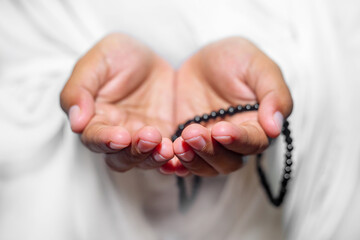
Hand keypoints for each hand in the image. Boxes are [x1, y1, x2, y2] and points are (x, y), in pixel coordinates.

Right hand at [60, 33, 174, 171]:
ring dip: (154, 157)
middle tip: (149, 137)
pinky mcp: (165, 137)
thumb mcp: (98, 60)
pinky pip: (168, 154)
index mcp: (95, 118)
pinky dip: (174, 157)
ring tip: (166, 147)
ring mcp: (141, 138)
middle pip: (120, 157)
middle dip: (134, 152)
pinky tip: (180, 149)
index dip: (105, 140)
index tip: (120, 137)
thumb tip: (76, 122)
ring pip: (144, 160)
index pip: (94, 138)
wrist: (152, 56)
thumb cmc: (119, 55)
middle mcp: (116, 134)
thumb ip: (80, 88)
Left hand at [168, 37, 292, 176]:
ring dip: (192, 160)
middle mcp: (235, 142)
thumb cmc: (236, 59)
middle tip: (193, 133)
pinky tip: (167, 158)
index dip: (238, 140)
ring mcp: (209, 145)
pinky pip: (183, 162)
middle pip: (228, 161)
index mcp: (257, 125)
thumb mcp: (257, 65)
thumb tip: (275, 127)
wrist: (202, 60)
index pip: (253, 143)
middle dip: (210, 151)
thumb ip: (274, 93)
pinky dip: (175, 164)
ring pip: (206, 166)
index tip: (222, 130)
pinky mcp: (187, 144)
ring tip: (178, 144)